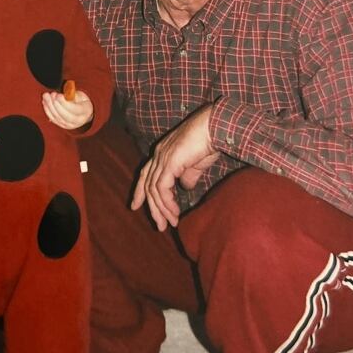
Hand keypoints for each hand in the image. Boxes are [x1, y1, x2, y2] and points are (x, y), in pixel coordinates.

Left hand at [41, 89, 93, 129]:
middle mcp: (78, 121)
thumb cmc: (81, 101)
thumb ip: (73, 94)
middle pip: (65, 116)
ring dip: (50, 106)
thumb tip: (64, 93)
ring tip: (46, 96)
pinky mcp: (62, 126)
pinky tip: (45, 102)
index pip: (75, 110)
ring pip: (58, 118)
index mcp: (86, 111)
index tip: (58, 95)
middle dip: (56, 105)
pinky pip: (53, 119)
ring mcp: (70, 125)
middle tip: (52, 94)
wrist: (83, 112)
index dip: (65, 103)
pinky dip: (47, 110)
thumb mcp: (81, 95)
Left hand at [130, 104, 219, 229]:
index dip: (140, 191)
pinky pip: (161, 188)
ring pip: (153, 189)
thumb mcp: (197, 163)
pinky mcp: (168, 163)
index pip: (146, 174)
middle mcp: (158, 154)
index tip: (136, 206)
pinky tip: (174, 213)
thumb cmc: (210, 141)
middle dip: (151, 207)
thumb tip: (185, 188)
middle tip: (159, 225)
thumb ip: (188, 175)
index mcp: (162, 152)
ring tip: (169, 223)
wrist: (216, 127)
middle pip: (147, 185)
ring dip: (161, 209)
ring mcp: (162, 158)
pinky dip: (166, 203)